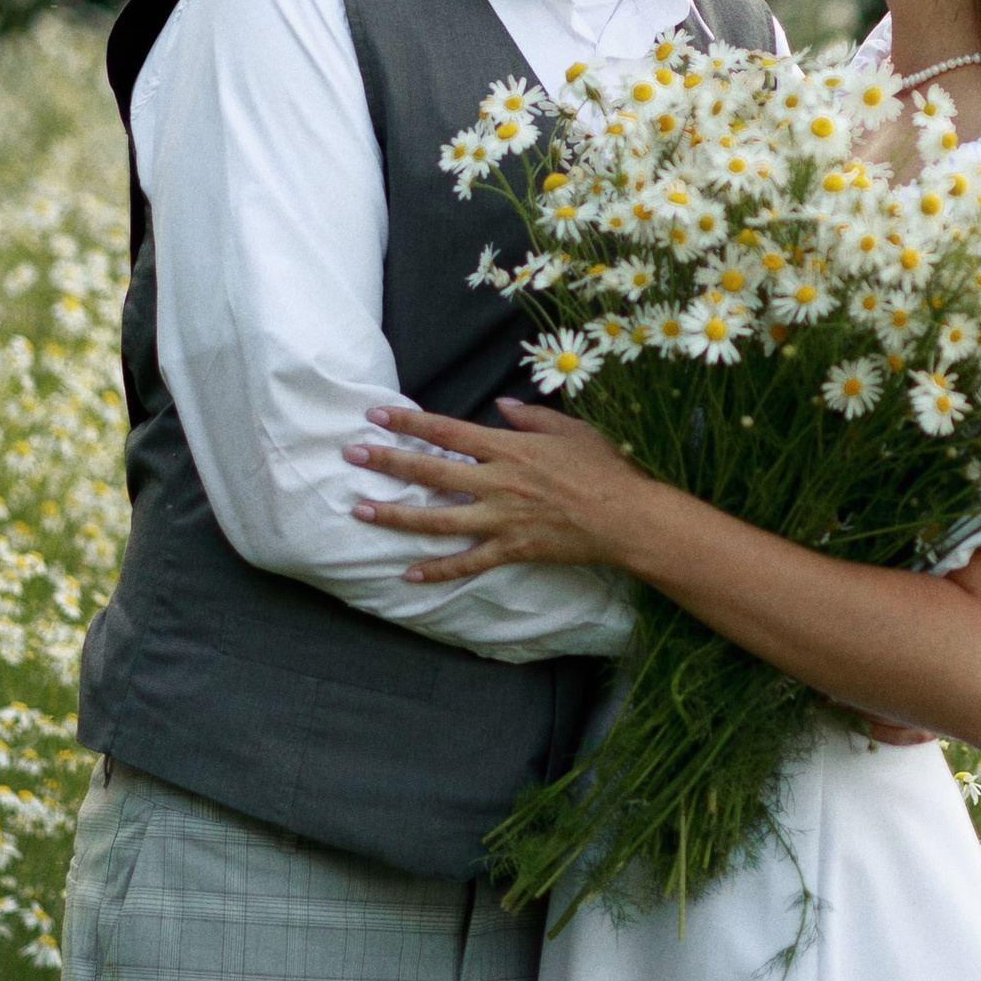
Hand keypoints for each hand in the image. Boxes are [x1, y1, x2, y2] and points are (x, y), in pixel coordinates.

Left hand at [346, 397, 658, 584]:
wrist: (629, 517)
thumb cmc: (606, 468)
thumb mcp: (571, 429)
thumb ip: (530, 416)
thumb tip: (500, 405)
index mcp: (509, 448)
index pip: (447, 431)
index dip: (409, 422)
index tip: (377, 414)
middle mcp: (498, 482)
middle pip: (431, 472)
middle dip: (388, 462)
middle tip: (351, 455)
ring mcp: (503, 519)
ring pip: (439, 520)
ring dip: (397, 517)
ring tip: (362, 512)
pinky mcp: (513, 549)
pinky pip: (469, 562)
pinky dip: (439, 571)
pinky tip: (410, 575)